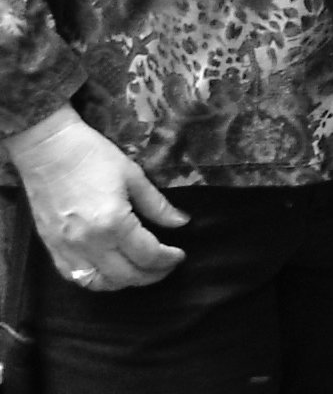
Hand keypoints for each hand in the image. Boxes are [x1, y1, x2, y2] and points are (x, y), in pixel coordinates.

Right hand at [5, 107, 187, 290]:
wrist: (48, 149)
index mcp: (113, 223)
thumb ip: (157, 205)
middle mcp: (88, 243)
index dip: (168, 259)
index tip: (180, 255)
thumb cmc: (92, 156)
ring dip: (123, 282)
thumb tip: (182, 222)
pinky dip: (96, 280)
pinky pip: (75, 277)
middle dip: (151, 275)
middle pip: (125, 276)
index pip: (147, 255)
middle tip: (166, 266)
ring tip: (141, 270)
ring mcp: (67, 249)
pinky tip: (110, 271)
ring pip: (99, 283)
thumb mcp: (133, 175)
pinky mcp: (52, 248)